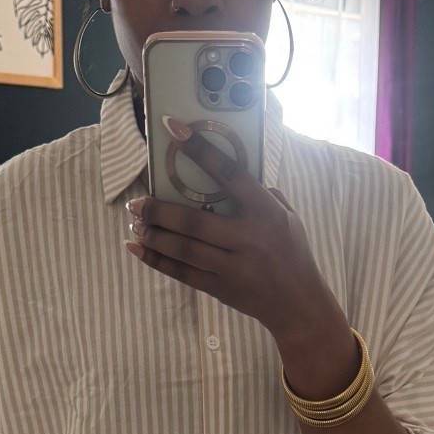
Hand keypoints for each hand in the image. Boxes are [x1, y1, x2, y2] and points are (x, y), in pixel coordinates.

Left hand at [125, 117, 347, 356]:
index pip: (229, 174)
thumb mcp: (288, 217)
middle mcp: (247, 239)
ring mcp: (233, 267)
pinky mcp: (220, 289)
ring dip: (154, 235)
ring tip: (135, 223)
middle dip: (159, 210)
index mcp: (265, 212)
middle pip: (194, 221)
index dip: (200, 149)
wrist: (298, 304)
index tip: (174, 129)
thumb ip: (262, 194)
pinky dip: (156, 261)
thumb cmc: (292, 253)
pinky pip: (182, 274)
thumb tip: (228, 174)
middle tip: (137, 202)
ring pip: (183, 249)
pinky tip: (136, 249)